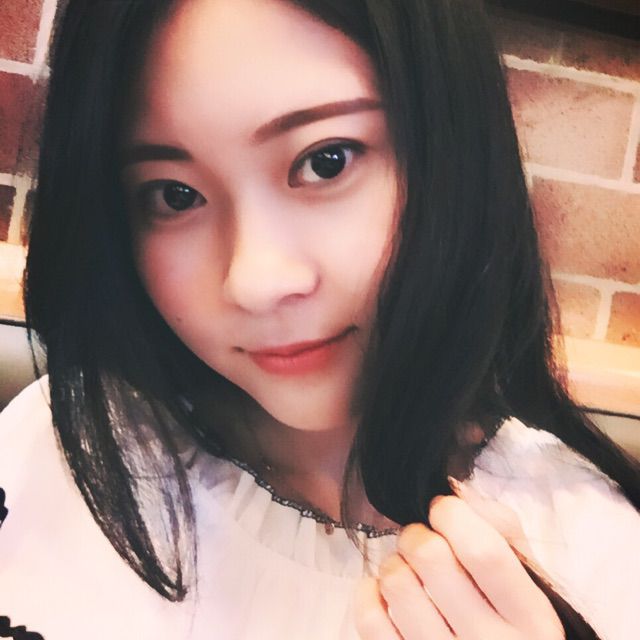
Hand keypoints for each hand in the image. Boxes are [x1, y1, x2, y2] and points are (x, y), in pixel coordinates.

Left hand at [354, 496, 562, 638]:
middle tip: (423, 540)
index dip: (453, 515)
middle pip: (431, 558)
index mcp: (531, 618)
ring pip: (396, 583)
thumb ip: (501, 527)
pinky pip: (370, 619)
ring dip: (396, 562)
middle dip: (418, 534)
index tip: (443, 510)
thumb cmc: (514, 620)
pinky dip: (369, 592)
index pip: (482, 550)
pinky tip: (385, 591)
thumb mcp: (528, 576)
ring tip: (409, 570)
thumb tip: (456, 493)